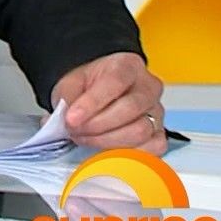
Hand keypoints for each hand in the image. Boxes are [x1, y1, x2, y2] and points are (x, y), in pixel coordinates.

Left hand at [52, 52, 166, 153]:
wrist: (97, 90)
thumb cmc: (88, 86)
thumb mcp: (70, 84)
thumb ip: (66, 100)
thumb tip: (61, 122)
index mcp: (127, 66)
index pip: (114, 82)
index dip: (92, 103)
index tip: (71, 119)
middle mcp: (148, 87)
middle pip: (129, 109)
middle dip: (97, 125)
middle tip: (74, 131)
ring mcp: (156, 111)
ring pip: (140, 131)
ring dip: (107, 141)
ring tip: (86, 138)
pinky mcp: (159, 133)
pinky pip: (154, 147)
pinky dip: (130, 153)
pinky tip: (108, 150)